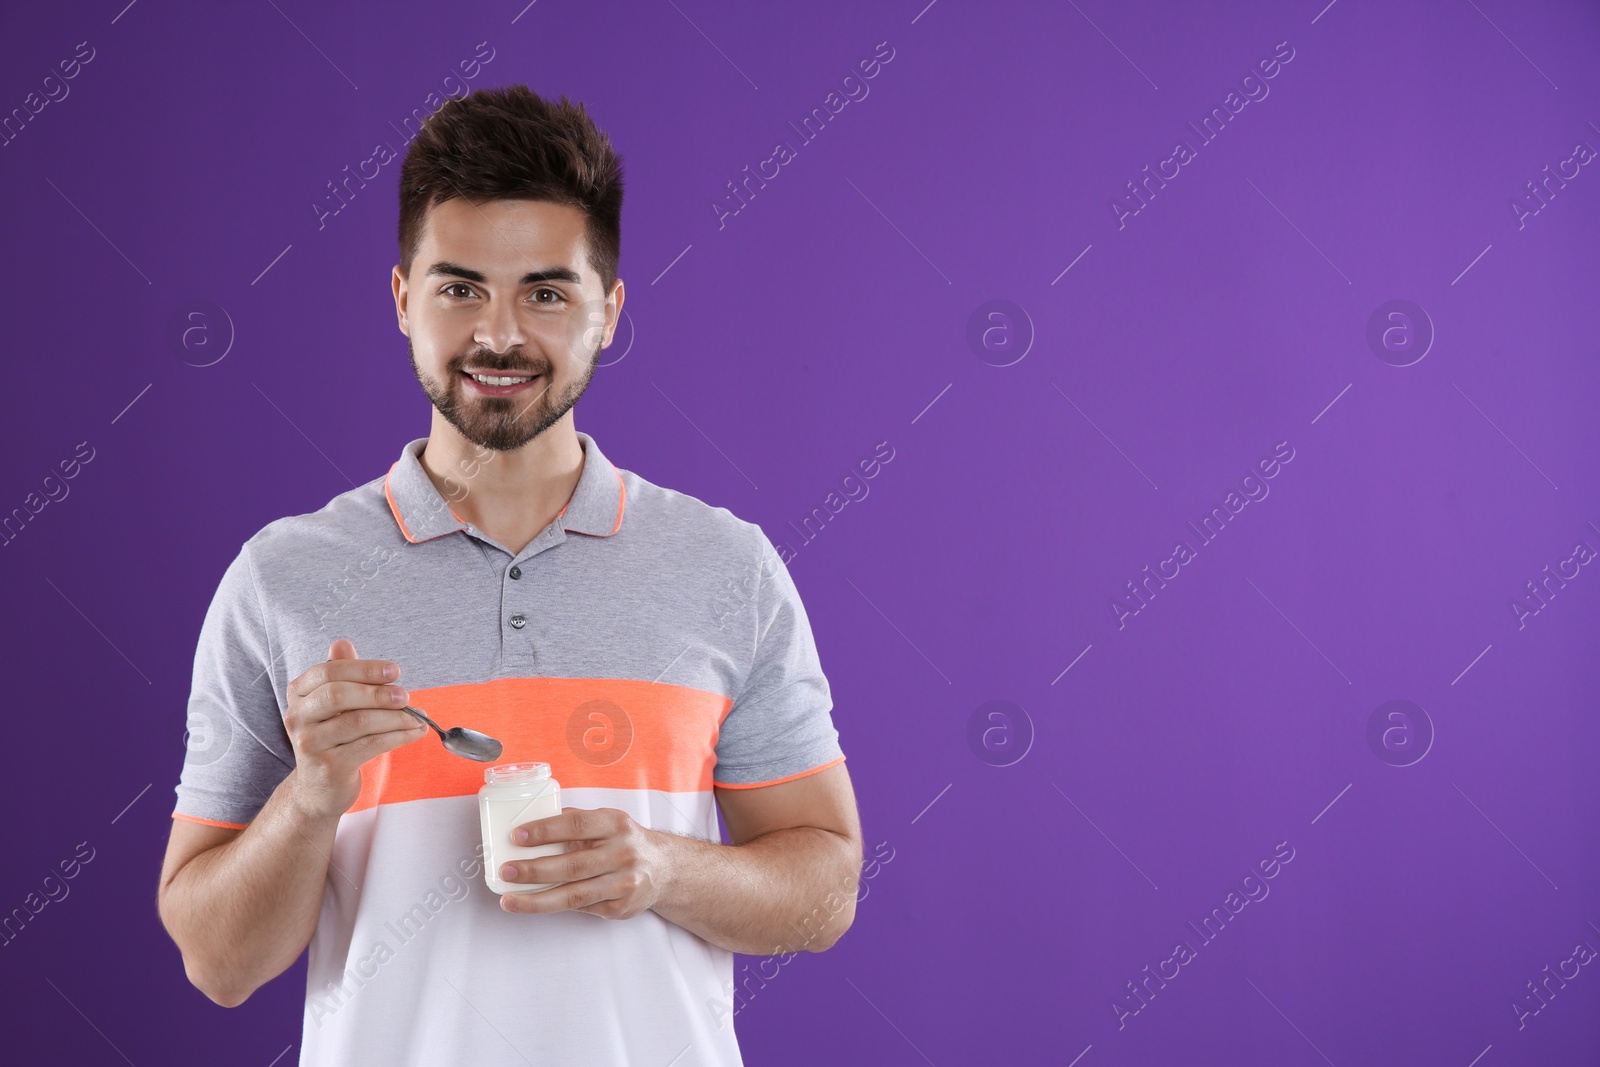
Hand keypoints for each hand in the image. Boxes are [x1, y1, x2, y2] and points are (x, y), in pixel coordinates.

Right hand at [284, 638, 427, 820]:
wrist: (320, 788)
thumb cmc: (333, 737)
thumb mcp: (335, 704)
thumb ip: (341, 673)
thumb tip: (342, 643)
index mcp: (298, 694)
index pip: (328, 671)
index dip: (364, 668)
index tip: (395, 670)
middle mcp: (297, 717)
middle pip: (339, 694)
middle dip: (378, 692)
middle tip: (406, 695)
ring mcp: (310, 744)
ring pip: (359, 721)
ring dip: (396, 717)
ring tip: (417, 717)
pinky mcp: (328, 767)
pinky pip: (370, 745)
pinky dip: (398, 736)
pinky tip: (414, 732)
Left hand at [498, 807, 667, 919]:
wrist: (664, 869)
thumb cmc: (625, 841)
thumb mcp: (607, 821)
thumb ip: (574, 822)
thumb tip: (531, 822)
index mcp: (615, 824)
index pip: (576, 825)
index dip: (544, 830)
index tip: (516, 836)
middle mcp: (623, 852)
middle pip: (572, 865)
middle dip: (534, 870)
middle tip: (506, 871)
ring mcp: (624, 882)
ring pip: (574, 895)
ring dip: (537, 899)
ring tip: (509, 900)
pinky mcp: (621, 907)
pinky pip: (582, 909)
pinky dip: (556, 907)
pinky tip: (536, 904)